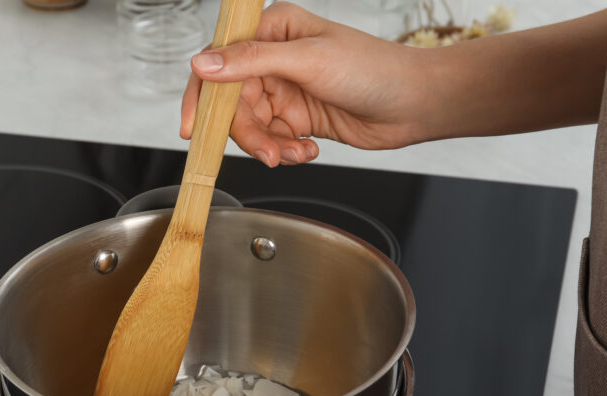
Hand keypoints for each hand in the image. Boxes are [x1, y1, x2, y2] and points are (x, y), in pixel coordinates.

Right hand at [181, 2, 436, 165]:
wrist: (414, 104)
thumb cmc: (373, 69)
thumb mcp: (307, 61)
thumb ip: (250, 62)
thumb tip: (203, 64)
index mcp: (272, 31)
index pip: (218, 63)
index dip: (201, 98)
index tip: (191, 129)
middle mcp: (273, 59)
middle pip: (233, 105)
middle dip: (249, 134)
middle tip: (269, 152)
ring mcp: (285, 90)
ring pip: (252, 128)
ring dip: (271, 146)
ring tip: (297, 151)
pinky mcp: (296, 118)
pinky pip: (272, 141)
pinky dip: (286, 151)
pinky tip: (309, 148)